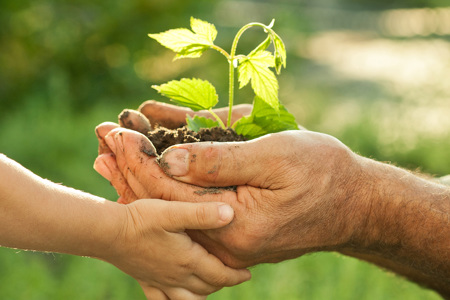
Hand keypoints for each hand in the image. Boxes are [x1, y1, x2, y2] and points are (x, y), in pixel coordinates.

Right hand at [0, 154, 249, 299]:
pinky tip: (178, 298)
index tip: (248, 272)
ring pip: (189, 298)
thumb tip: (230, 215)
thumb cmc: (142, 219)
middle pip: (208, 286)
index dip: (236, 275)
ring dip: (204, 293)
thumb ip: (202, 214)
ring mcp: (161, 281)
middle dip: (223, 282)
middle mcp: (177, 275)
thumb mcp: (173, 212)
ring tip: (212, 285)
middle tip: (234, 275)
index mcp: (188, 259)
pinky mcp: (146, 281)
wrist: (109, 232)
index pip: (220, 274)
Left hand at [94, 127, 365, 267]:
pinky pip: (190, 210)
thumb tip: (169, 159)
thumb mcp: (274, 156)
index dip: (139, 161)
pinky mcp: (233, 232)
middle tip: (101, 141)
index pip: (170, 195)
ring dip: (142, 179)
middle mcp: (224, 240)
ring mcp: (227, 240)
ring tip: (111, 156)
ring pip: (173, 210)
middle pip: (164, 206)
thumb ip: (220, 162)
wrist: (354, 204)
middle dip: (130, 170)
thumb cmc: (322, 174)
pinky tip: (149, 171)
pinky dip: (168, 188)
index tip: (114, 134)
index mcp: (234, 226)